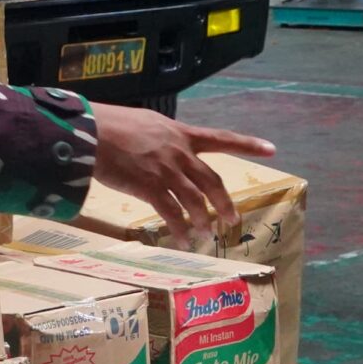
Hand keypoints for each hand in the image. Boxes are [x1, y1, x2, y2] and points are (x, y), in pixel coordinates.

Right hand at [90, 106, 275, 239]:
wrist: (90, 131)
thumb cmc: (111, 124)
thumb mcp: (146, 123)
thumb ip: (162, 138)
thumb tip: (165, 150)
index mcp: (180, 133)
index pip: (221, 137)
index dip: (248, 145)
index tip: (271, 149)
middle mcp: (179, 152)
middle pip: (212, 180)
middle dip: (225, 202)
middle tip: (233, 219)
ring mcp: (166, 170)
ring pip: (195, 200)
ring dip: (203, 220)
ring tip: (208, 235)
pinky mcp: (149, 187)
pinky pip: (171, 213)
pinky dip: (179, 229)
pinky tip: (183, 239)